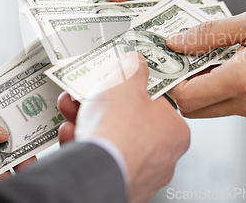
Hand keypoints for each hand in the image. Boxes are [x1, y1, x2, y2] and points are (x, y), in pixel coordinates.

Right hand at [58, 52, 189, 202]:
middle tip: (88, 93)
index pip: (155, 102)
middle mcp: (161, 156)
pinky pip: (99, 159)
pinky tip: (72, 133)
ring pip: (111, 140)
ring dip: (89, 121)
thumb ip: (133, 68)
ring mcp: (138, 172)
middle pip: (129, 120)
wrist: (96, 172)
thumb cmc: (119, 131)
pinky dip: (84, 144)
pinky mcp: (116, 183)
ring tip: (72, 109)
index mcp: (174, 131)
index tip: (117, 80)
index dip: (131, 87)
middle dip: (103, 104)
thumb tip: (134, 62)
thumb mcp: (126, 82)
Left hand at [165, 9, 245, 118]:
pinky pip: (227, 106)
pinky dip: (217, 91)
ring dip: (199, 89)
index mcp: (242, 80)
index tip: (167, 63)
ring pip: (209, 110)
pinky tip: (222, 66)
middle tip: (181, 61)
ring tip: (203, 60)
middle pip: (193, 109)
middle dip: (181, 87)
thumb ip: (208, 33)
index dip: (170, 82)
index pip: (186, 97)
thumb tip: (175, 41)